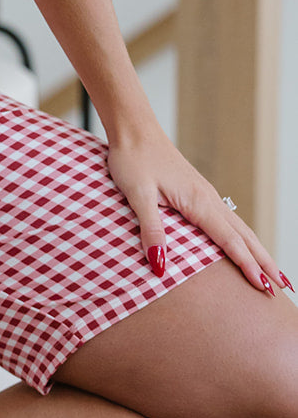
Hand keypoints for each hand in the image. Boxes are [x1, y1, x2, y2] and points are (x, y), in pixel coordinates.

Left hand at [105, 122, 289, 295]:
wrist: (134, 129)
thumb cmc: (134, 159)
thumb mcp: (138, 195)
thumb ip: (151, 229)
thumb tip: (160, 265)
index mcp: (199, 201)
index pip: (231, 240)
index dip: (248, 265)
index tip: (265, 288)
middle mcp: (208, 198)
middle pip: (244, 235)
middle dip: (264, 262)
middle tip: (283, 286)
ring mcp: (205, 195)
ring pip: (239, 227)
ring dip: (257, 250)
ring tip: (271, 272)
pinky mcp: (197, 192)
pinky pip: (227, 220)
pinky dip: (241, 237)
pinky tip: (241, 244)